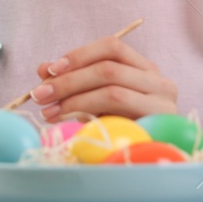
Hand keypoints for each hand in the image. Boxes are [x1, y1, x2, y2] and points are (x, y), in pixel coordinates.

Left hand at [29, 35, 177, 120]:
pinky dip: (87, 116)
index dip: (79, 55)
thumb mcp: (94, 97)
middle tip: (40, 95)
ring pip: (112, 92)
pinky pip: (119, 117)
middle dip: (68, 81)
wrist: (146, 154)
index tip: (50, 70)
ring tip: (49, 111)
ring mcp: (162, 103)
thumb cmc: (119, 122)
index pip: (111, 47)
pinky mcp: (157, 125)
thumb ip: (72, 79)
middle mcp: (158, 81)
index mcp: (143, 67)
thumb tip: (43, 70)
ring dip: (73, 100)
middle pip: (108, 70)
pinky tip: (67, 121)